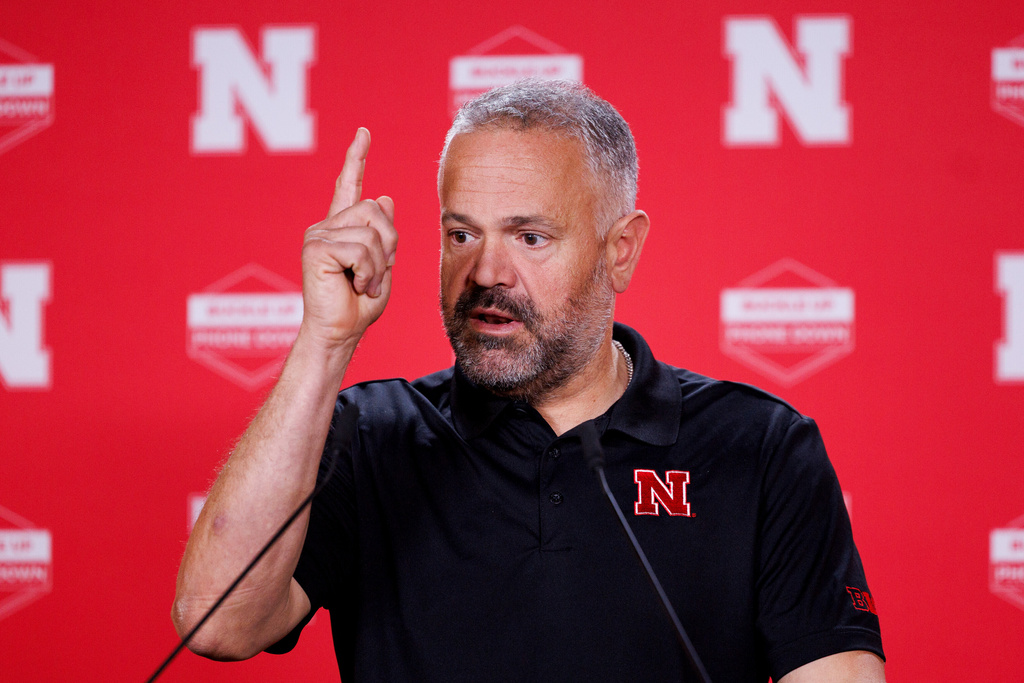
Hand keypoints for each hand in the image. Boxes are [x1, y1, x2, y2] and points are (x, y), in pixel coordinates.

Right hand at [300, 128, 397, 347]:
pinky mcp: (315, 247)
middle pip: (374, 211)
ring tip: (363, 283)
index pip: (349, 186)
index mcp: (342, 228)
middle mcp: (326, 226)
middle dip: (388, 245)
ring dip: (378, 265)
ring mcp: (318, 234)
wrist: (341, 331)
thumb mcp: (382, 265)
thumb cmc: (359, 305)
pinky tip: (354, 285)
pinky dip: (367, 271)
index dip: (357, 159)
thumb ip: (383, 235)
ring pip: (371, 232)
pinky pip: (360, 249)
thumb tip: (383, 197)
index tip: (363, 134)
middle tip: (375, 275)